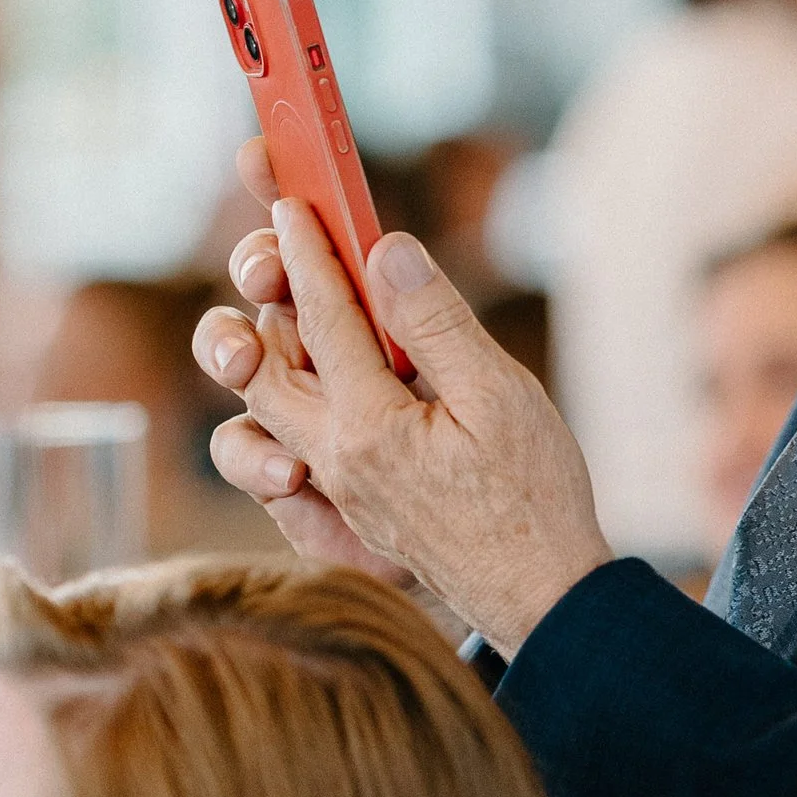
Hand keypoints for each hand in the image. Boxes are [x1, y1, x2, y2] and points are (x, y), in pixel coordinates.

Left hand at [193, 187, 610, 655]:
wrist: (539, 595)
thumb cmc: (533, 497)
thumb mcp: (500, 396)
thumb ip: (435, 322)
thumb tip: (385, 250)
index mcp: (369, 426)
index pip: (323, 316)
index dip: (308, 250)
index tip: (293, 201)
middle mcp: (332, 458)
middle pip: (263, 363)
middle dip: (263, 297)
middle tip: (274, 249)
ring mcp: (331, 489)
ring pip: (258, 411)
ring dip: (257, 357)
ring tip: (275, 313)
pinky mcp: (339, 511)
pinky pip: (274, 460)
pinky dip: (268, 419)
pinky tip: (301, 391)